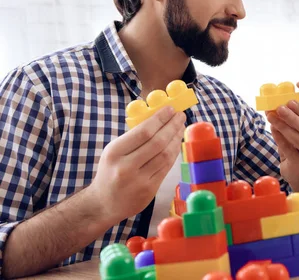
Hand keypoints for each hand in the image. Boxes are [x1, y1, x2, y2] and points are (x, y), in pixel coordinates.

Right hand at [88, 106, 185, 221]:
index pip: (143, 132)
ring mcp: (139, 180)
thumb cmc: (111, 171)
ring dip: (176, 139)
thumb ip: (133, 137)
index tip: (170, 109)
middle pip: (157, 142)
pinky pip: (166, 167)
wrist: (103, 203)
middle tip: (181, 115)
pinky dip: (174, 153)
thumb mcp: (114, 151)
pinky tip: (177, 143)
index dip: (160, 119)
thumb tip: (159, 117)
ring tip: (181, 127)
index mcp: (115, 152)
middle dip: (172, 126)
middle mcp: (126, 166)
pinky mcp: (149, 190)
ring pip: (165, 155)